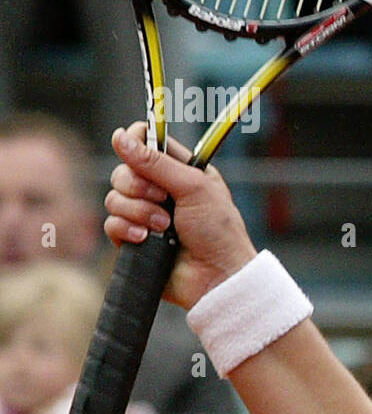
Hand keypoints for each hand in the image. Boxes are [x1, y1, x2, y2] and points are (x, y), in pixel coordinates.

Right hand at [104, 123, 257, 309]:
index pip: (148, 143)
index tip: (133, 147)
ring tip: (164, 226)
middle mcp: (161, 190)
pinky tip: (146, 239)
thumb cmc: (218, 231)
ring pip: (113, 198)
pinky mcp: (134, 239)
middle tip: (162, 198)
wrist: (217, 276)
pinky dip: (127, 230)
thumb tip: (121, 137)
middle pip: (123, 171)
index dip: (136, 141)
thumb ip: (156, 162)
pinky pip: (111, 224)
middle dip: (138, 186)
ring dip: (138, 211)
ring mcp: (145, 215)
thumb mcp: (194, 187)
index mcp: (182, 171)